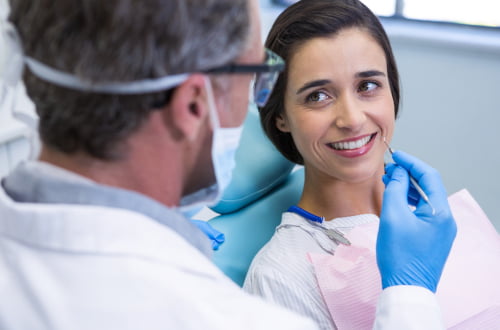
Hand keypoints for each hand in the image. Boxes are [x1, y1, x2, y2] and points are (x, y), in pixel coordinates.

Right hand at [377, 150, 456, 291]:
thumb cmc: (400, 256)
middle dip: (408, 175)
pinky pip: (422, 212)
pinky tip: (396, 200)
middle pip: (428, 187)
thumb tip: (397, 172)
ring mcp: (440, 229)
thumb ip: (394, 189)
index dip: (411, 163)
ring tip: (389, 182)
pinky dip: (409, 202)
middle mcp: (445, 219)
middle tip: (389, 169)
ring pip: (424, 199)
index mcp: (440, 212)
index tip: (396, 155)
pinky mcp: (432, 237)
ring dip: (407, 188)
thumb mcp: (392, 216)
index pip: (429, 176)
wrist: (406, 288)